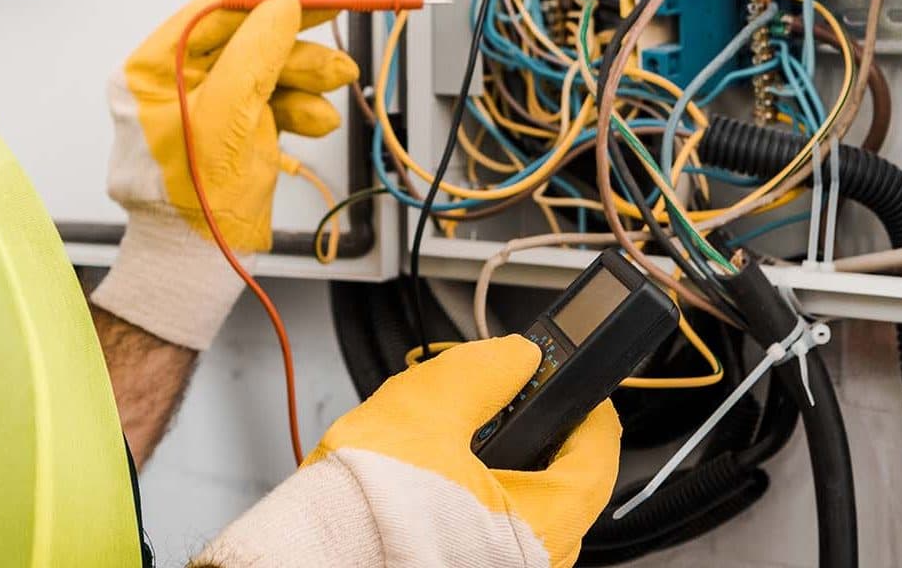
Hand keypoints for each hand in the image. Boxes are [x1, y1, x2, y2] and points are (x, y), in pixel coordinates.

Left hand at [90, 0, 357, 349]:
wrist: (199, 268)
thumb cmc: (194, 206)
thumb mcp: (226, 123)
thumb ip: (254, 57)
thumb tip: (281, 4)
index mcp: (152, 70)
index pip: (215, 9)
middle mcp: (176, 80)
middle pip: (247, 31)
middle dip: (299, 29)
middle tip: (343, 4)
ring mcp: (209, 102)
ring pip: (269, 64)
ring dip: (309, 70)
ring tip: (340, 77)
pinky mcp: (236, 125)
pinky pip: (274, 97)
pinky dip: (301, 104)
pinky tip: (316, 119)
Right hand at [197, 337, 622, 567]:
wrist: (303, 561)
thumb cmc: (363, 510)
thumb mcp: (426, 409)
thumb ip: (483, 373)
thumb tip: (516, 355)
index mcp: (543, 525)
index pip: (598, 457)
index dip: (588, 407)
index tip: (571, 381)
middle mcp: (532, 564)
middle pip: (562, 486)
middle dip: (535, 435)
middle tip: (506, 399)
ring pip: (521, 513)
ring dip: (499, 471)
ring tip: (454, 437)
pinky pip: (487, 538)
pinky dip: (472, 504)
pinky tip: (431, 481)